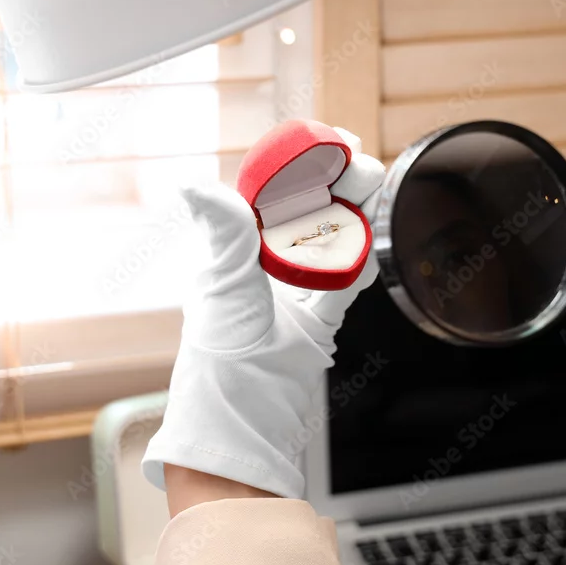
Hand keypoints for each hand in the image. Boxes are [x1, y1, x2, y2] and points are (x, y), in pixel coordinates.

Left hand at [142, 129, 384, 498]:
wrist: (245, 422)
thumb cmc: (223, 356)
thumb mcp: (224, 288)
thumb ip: (223, 235)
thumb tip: (192, 184)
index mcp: (235, 251)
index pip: (273, 191)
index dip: (303, 162)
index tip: (331, 143)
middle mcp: (262, 268)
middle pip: (308, 210)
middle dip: (338, 183)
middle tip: (362, 167)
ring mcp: (291, 295)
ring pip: (331, 241)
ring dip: (354, 215)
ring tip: (373, 192)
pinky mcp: (315, 323)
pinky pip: (343, 284)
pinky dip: (359, 264)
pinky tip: (372, 244)